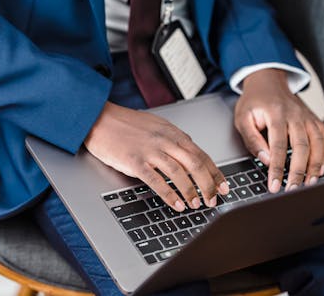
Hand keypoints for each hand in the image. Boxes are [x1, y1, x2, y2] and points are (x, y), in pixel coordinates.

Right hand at [84, 102, 228, 210]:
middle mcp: (165, 140)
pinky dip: (170, 194)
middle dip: (208, 184)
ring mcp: (150, 151)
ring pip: (179, 173)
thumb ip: (173, 138)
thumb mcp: (156, 125)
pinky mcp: (135, 161)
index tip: (224, 186)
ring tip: (197, 204)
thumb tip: (189, 152)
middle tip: (213, 199)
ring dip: (191, 191)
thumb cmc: (125, 123)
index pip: (201, 154)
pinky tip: (177, 204)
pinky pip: (157, 180)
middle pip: (195, 164)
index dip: (215, 173)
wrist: (99, 119)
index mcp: (172, 133)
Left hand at [234, 69, 323, 192]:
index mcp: (275, 113)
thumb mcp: (242, 118)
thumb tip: (265, 160)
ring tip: (309, 184)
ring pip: (318, 143)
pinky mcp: (315, 120)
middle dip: (298, 171)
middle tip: (292, 190)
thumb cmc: (254, 102)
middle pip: (302, 146)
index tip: (274, 185)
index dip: (277, 168)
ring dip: (315, 166)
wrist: (268, 81)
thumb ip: (252, 139)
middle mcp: (295, 115)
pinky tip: (321, 169)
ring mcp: (307, 117)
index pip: (278, 146)